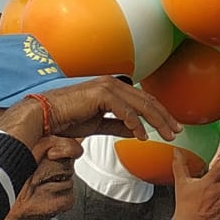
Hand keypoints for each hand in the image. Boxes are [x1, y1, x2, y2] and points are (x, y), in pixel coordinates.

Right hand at [0, 77, 180, 147]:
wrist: (43, 117)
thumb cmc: (66, 120)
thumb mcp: (98, 124)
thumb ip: (118, 125)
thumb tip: (137, 131)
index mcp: (113, 89)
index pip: (143, 100)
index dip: (160, 114)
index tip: (172, 127)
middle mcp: (113, 84)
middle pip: (147, 101)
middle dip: (164, 117)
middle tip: (176, 131)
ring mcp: (107, 86)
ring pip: (140, 105)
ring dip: (156, 121)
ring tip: (166, 134)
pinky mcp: (100, 94)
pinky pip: (124, 111)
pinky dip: (135, 124)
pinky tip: (141, 135)